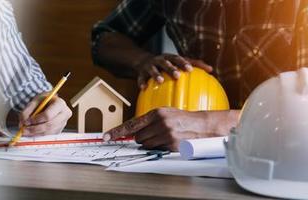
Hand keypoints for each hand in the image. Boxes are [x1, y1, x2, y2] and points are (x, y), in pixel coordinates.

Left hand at [18, 94, 71, 135]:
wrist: (50, 103)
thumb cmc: (43, 101)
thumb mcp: (35, 101)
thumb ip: (27, 110)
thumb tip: (23, 122)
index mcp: (60, 104)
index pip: (48, 115)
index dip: (36, 120)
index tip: (27, 121)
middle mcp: (64, 114)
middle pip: (49, 125)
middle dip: (35, 129)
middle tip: (24, 130)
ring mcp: (63, 123)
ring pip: (48, 132)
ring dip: (35, 134)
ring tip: (25, 132)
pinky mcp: (59, 130)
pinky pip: (48, 135)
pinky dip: (38, 135)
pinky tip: (31, 133)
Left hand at [104, 108, 237, 150]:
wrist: (202, 125)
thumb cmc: (181, 118)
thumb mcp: (164, 113)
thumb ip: (148, 121)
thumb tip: (132, 131)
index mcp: (156, 113)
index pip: (131, 125)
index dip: (116, 132)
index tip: (105, 137)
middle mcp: (160, 123)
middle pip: (138, 138)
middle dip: (143, 138)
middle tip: (155, 133)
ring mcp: (166, 135)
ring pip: (146, 145)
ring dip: (152, 143)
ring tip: (164, 136)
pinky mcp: (172, 145)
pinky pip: (157, 150)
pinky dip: (161, 148)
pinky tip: (170, 141)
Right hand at [135, 54, 212, 88]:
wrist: (143, 60)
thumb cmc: (166, 63)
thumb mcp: (177, 62)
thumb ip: (193, 64)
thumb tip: (211, 70)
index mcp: (170, 57)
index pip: (179, 58)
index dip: (184, 63)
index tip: (191, 70)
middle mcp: (160, 60)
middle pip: (166, 63)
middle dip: (171, 68)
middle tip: (177, 75)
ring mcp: (150, 65)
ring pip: (153, 69)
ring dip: (156, 74)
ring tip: (160, 80)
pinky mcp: (141, 71)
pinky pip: (141, 77)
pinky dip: (142, 82)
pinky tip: (144, 88)